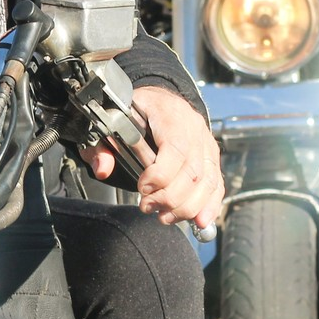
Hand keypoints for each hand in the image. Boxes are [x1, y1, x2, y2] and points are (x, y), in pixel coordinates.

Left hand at [86, 85, 224, 228]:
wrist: (157, 98)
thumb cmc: (134, 110)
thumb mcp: (111, 121)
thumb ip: (102, 145)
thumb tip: (103, 168)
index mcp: (166, 112)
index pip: (174, 147)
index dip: (160, 174)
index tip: (142, 188)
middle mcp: (192, 126)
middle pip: (192, 170)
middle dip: (169, 197)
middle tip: (148, 206)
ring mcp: (205, 141)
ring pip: (206, 180)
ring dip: (186, 206)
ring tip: (164, 216)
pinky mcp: (211, 156)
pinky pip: (216, 183)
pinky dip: (210, 205)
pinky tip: (199, 220)